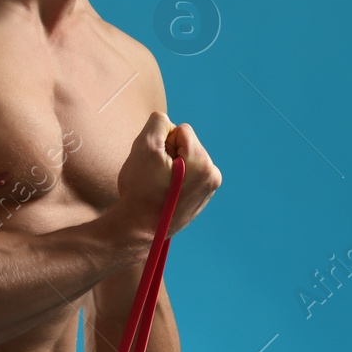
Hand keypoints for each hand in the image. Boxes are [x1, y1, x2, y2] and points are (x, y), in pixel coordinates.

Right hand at [112, 111, 221, 239]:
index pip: (181, 130)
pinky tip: (165, 193)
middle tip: (155, 176)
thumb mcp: (144, 147)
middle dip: (169, 154)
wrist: (139, 229)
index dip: (162, 142)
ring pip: (186, 160)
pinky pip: (188, 175)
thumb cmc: (140, 189)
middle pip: (186, 145)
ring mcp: (209, 187)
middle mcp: (212, 174)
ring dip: (172, 167)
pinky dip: (176, 179)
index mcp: (202, 161)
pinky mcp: (202, 197)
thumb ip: (158, 123)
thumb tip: (167, 122)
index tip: (156, 163)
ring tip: (159, 186)